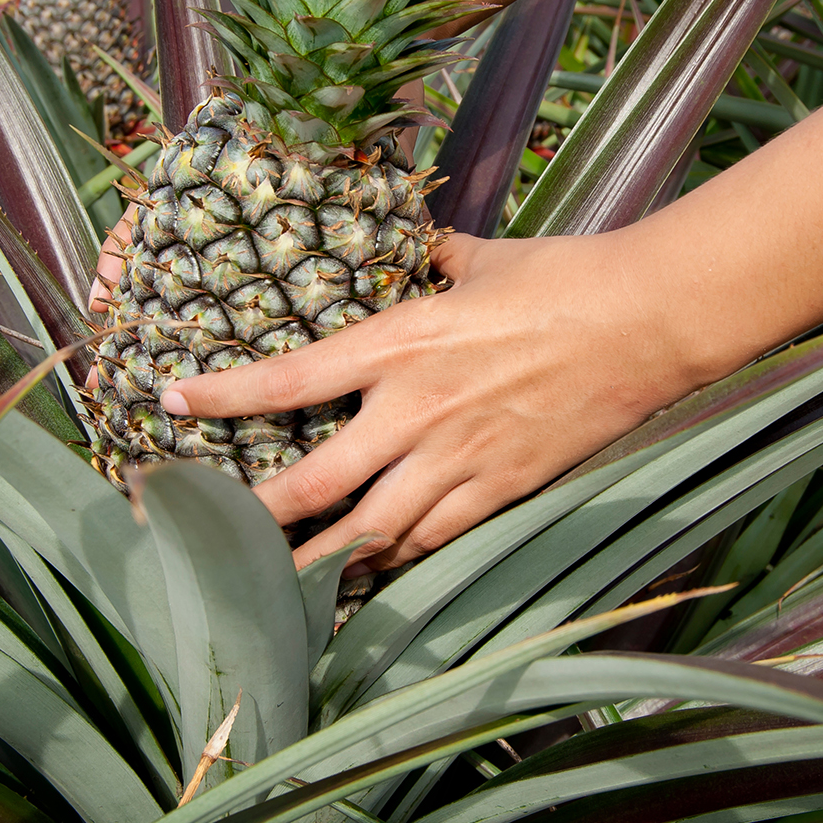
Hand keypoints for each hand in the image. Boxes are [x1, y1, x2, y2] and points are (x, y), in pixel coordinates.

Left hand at [160, 230, 720, 572]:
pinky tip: (370, 570)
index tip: (172, 402)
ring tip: (274, 581)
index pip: (288, 378)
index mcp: (400, 342)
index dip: (221, 396)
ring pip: (369, 533)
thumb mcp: (482, 257)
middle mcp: (416, 410)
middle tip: (210, 534)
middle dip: (254, 516)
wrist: (649, 321)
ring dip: (317, 561)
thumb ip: (430, 257)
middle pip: (313, 484)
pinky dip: (395, 560)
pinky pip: (433, 540)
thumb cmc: (566, 277)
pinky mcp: (503, 490)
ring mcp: (461, 458)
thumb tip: (408, 241)